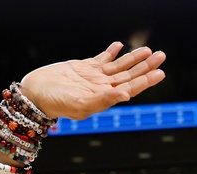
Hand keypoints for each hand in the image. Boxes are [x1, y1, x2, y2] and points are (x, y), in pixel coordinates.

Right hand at [19, 42, 166, 119]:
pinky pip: (102, 58)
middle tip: (161, 56)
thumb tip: (126, 95)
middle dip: (146, 66)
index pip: (131, 87)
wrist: (35, 94)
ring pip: (119, 66)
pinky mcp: (83, 67)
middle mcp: (102, 87)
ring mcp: (94, 77)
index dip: (147, 80)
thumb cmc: (55, 103)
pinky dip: (112, 52)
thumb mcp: (81, 104)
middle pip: (129, 75)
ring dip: (134, 58)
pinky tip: (120, 46)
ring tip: (148, 50)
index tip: (160, 72)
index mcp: (105, 98)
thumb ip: (104, 100)